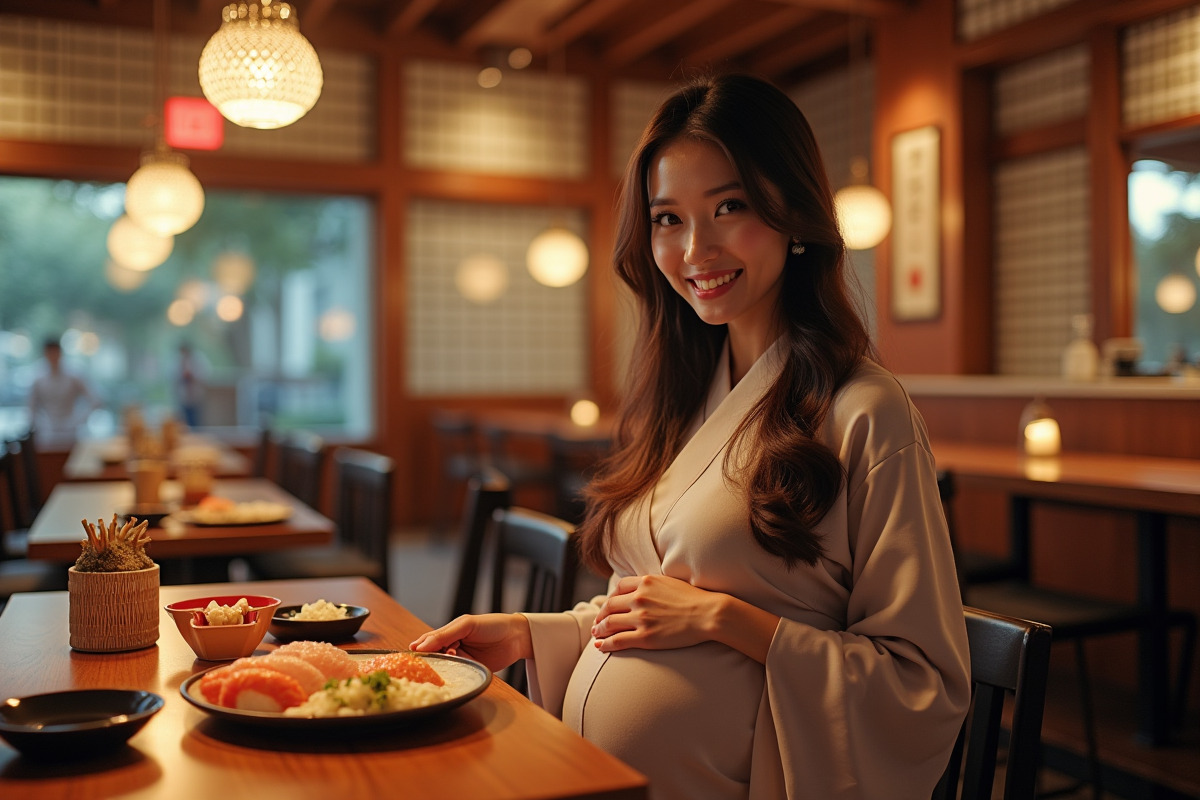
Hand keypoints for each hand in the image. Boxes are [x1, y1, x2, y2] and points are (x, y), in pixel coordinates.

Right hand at [409, 613, 531, 673]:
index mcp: (450, 632)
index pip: (429, 640)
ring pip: (444, 665)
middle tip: (423, 663)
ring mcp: (462, 658)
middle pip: (434, 654)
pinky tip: (449, 673)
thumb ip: (445, 634)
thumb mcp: (467, 625)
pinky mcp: (471, 670)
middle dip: (429, 658)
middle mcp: (453, 645)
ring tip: (446, 661)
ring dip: (441, 666)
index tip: (411, 653)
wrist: (517, 637)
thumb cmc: (492, 625)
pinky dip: (451, 674)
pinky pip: (457, 674)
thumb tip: (422, 645)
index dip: (420, 646)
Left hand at [590, 574, 720, 652]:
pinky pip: (618, 640)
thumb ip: (653, 585)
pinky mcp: (645, 637)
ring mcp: (641, 618)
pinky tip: (600, 646)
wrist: (708, 614)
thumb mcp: (670, 582)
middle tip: (597, 622)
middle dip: (601, 615)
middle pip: (610, 605)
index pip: (619, 588)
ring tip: (596, 634)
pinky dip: (606, 644)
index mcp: (646, 582)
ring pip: (610, 623)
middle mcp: (639, 598)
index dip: (610, 598)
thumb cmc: (695, 599)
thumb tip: (643, 589)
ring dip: (599, 629)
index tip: (608, 605)